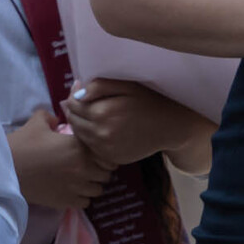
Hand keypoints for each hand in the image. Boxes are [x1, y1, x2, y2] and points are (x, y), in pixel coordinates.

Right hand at [8, 109, 116, 210]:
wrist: (5, 170)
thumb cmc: (21, 145)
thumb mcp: (35, 123)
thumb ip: (50, 117)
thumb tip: (57, 118)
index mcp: (78, 147)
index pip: (106, 153)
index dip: (102, 153)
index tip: (92, 152)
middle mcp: (83, 168)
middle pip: (106, 173)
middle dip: (99, 169)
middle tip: (88, 165)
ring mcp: (76, 187)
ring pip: (98, 189)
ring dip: (92, 184)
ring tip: (80, 179)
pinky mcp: (66, 201)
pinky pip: (86, 202)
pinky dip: (82, 197)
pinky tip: (71, 190)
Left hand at [63, 79, 201, 168]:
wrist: (170, 127)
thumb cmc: (149, 102)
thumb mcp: (127, 86)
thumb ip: (100, 86)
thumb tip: (77, 94)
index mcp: (102, 113)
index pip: (72, 104)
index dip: (74, 94)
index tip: (81, 89)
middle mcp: (100, 134)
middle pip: (73, 120)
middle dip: (74, 109)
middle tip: (85, 101)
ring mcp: (105, 148)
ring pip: (79, 134)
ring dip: (80, 123)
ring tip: (93, 113)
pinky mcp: (111, 157)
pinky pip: (91, 146)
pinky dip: (91, 136)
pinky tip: (102, 127)